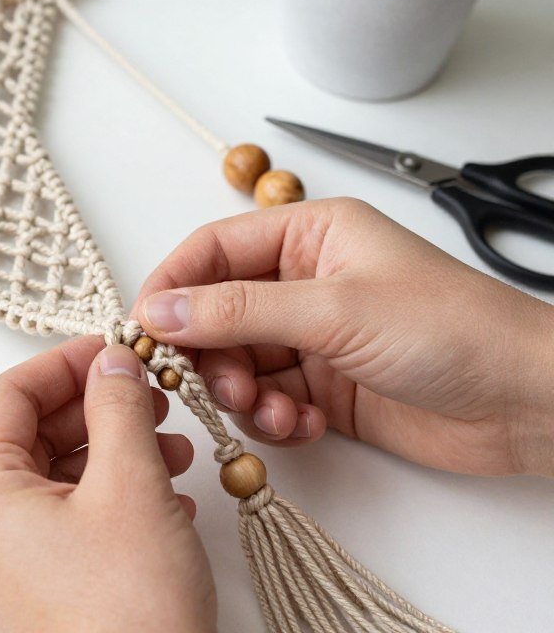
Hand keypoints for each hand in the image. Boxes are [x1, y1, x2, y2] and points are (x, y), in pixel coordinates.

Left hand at [0, 338, 216, 632]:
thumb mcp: (131, 484)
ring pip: (54, 475)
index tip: (113, 348)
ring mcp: (5, 563)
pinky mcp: (37, 587)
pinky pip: (66, 516)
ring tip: (171, 446)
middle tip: (149, 391)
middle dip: (97, 407)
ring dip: (113, 449)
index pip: (8, 395)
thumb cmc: (129, 612)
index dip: (64, 362)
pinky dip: (111, 492)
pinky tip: (164, 495)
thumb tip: (112, 360)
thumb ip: (118, 407)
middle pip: (31, 433)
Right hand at [135, 197, 553, 477]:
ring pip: (238, 362)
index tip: (142, 329)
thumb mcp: (334, 309)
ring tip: (273, 408)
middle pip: (217, 312)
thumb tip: (158, 309)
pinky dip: (274, 417)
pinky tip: (306, 423)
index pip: (212, 250)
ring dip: (243, 392)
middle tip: (211, 385)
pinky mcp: (325, 386)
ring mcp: (314, 336)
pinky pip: (268, 399)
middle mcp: (304, 282)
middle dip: (209, 353)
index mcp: (308, 236)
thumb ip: (237, 310)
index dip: (172, 286)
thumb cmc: (452, 329)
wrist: (528, 401)